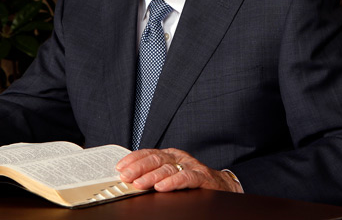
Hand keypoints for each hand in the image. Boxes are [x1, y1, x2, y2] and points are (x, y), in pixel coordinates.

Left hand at [115, 148, 242, 193]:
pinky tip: (162, 187)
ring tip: (140, 184)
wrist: (221, 185)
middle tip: (126, 176)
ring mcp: (191, 165)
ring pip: (169, 168)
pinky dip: (173, 182)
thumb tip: (130, 179)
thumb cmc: (192, 180)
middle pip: (156, 159)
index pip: (149, 153)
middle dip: (138, 168)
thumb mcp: (171, 174)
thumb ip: (154, 174)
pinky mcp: (203, 176)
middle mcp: (179, 157)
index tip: (120, 167)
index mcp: (170, 155)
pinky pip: (186, 177)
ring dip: (152, 176)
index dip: (133, 159)